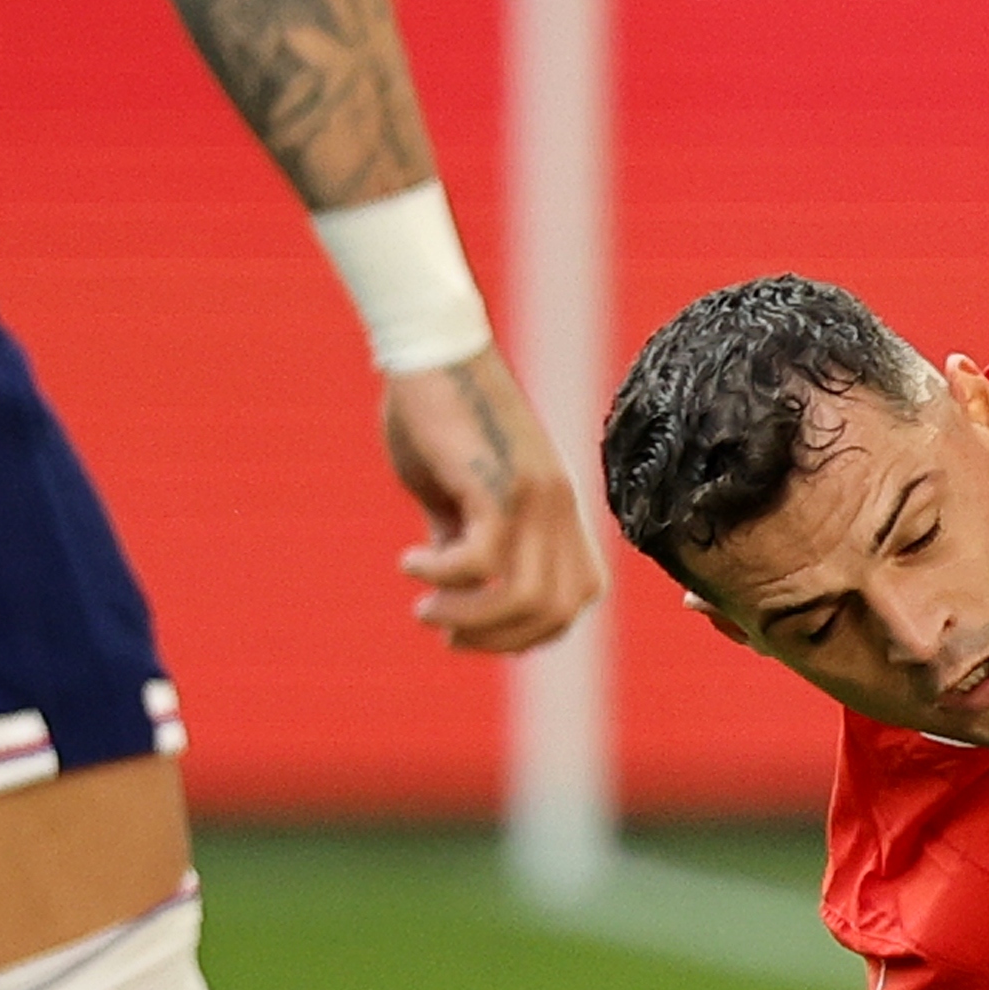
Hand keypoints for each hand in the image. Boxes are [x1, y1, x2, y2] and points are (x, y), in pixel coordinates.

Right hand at [381, 353, 604, 652]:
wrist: (433, 350)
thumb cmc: (442, 415)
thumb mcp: (460, 489)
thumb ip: (467, 535)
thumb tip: (458, 587)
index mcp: (559, 510)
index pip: (578, 598)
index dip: (532, 632)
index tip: (474, 632)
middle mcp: (557, 507)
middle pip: (557, 611)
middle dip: (499, 640)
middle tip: (444, 630)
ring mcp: (532, 495)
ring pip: (525, 596)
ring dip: (469, 618)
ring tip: (425, 608)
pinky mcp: (494, 482)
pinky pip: (481, 560)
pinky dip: (443, 577)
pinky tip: (410, 562)